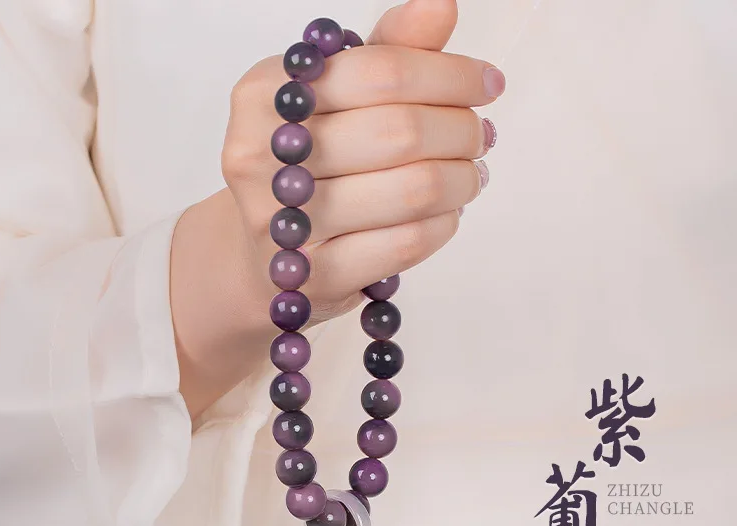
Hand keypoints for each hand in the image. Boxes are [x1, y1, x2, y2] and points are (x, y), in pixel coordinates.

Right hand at [171, 0, 504, 418]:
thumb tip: (442, 5)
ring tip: (470, 174)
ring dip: (462, 179)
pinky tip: (447, 213)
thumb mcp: (335, 100)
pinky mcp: (316, 276)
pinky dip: (443, 224)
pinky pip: (406, 243)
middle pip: (400, 131)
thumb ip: (386, 53)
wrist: (260, 258)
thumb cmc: (307, 168)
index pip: (381, 71)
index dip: (450, 74)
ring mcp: (287, 224)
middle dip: (461, 130)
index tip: (487, 84)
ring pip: (412, 189)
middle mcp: (261, 156)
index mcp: (263, 93)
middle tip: (479, 135)